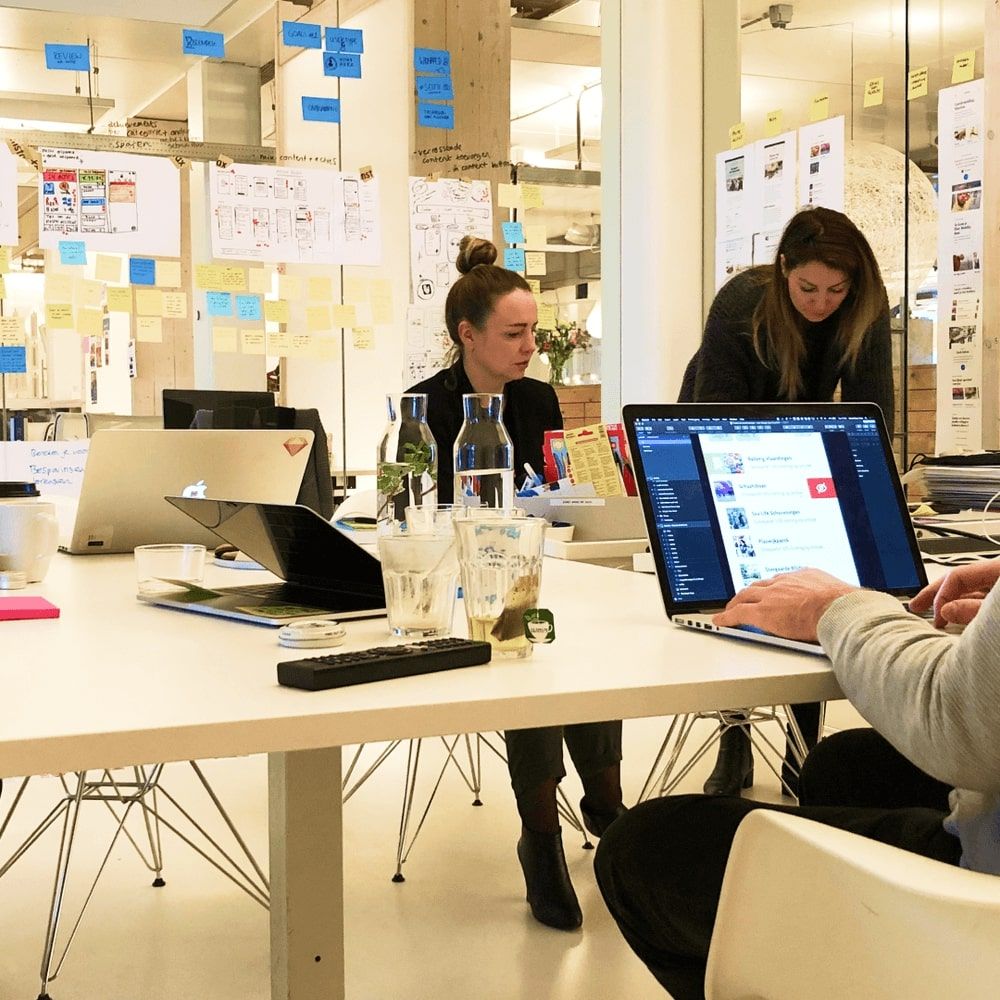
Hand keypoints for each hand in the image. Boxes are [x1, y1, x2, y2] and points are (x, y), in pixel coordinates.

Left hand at [712, 569, 857, 642]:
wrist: (840, 610)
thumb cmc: (847, 608)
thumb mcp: (842, 596)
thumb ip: (835, 600)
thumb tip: (847, 609)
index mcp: (805, 576)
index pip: (783, 581)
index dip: (773, 588)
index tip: (771, 592)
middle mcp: (785, 582)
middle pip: (760, 585)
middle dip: (749, 593)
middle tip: (742, 599)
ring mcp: (772, 596)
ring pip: (745, 596)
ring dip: (736, 603)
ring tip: (729, 609)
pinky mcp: (763, 612)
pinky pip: (738, 613)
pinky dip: (727, 617)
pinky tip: (720, 621)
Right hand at [908, 559, 999, 628]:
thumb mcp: (999, 610)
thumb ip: (974, 610)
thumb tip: (946, 611)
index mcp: (997, 568)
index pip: (957, 576)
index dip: (941, 596)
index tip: (937, 618)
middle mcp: (996, 573)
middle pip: (960, 580)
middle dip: (936, 594)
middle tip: (916, 605)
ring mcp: (999, 586)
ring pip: (969, 590)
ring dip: (950, 602)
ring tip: (934, 613)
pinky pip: (980, 598)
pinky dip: (965, 606)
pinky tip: (955, 615)